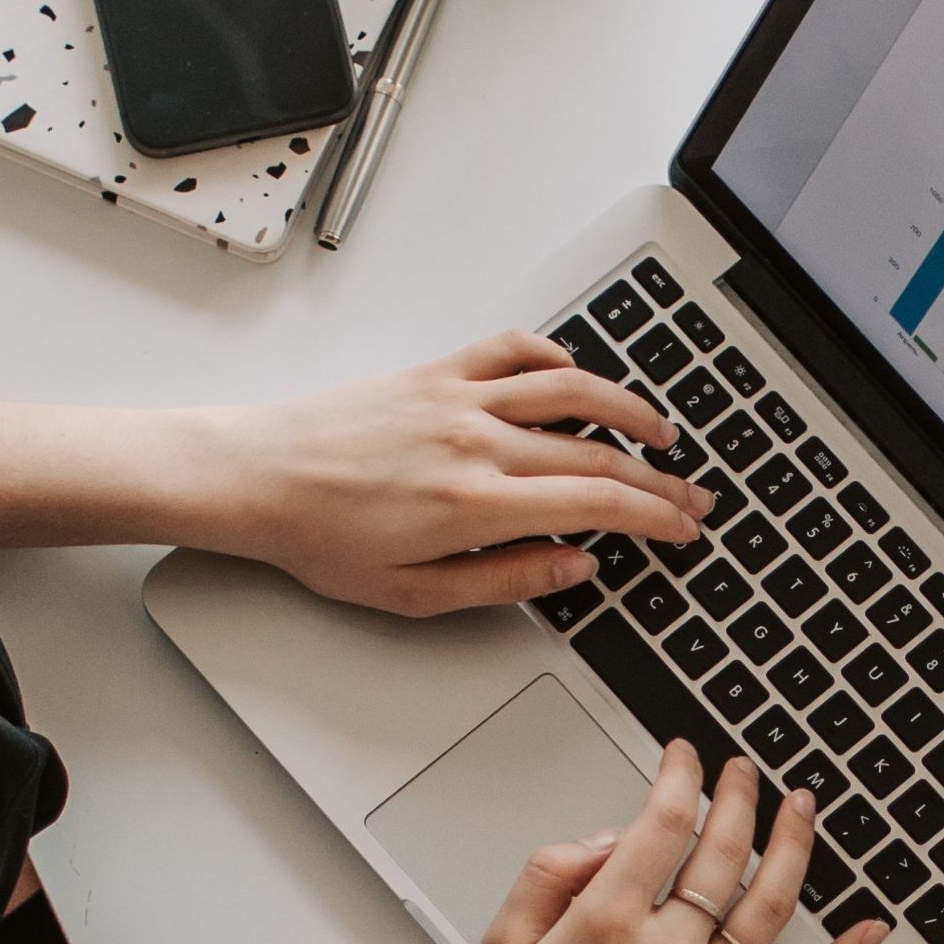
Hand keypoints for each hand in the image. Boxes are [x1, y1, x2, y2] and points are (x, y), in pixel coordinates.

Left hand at [192, 335, 714, 615]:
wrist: (253, 476)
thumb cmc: (318, 538)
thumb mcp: (413, 593)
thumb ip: (504, 580)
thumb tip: (574, 566)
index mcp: (476, 504)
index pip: (597, 502)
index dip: (655, 516)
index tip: (684, 528)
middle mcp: (476, 441)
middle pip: (596, 451)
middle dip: (657, 478)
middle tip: (689, 496)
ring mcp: (458, 398)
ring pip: (570, 389)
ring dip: (627, 409)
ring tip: (659, 433)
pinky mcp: (434, 371)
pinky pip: (513, 349)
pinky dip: (556, 358)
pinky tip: (575, 376)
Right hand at [460, 742, 885, 943]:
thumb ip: (549, 875)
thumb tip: (608, 839)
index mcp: (606, 923)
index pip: (662, 823)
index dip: (680, 776)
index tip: (683, 758)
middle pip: (723, 850)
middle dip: (737, 795)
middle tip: (742, 769)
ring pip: (769, 903)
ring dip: (793, 844)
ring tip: (800, 807)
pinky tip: (870, 930)